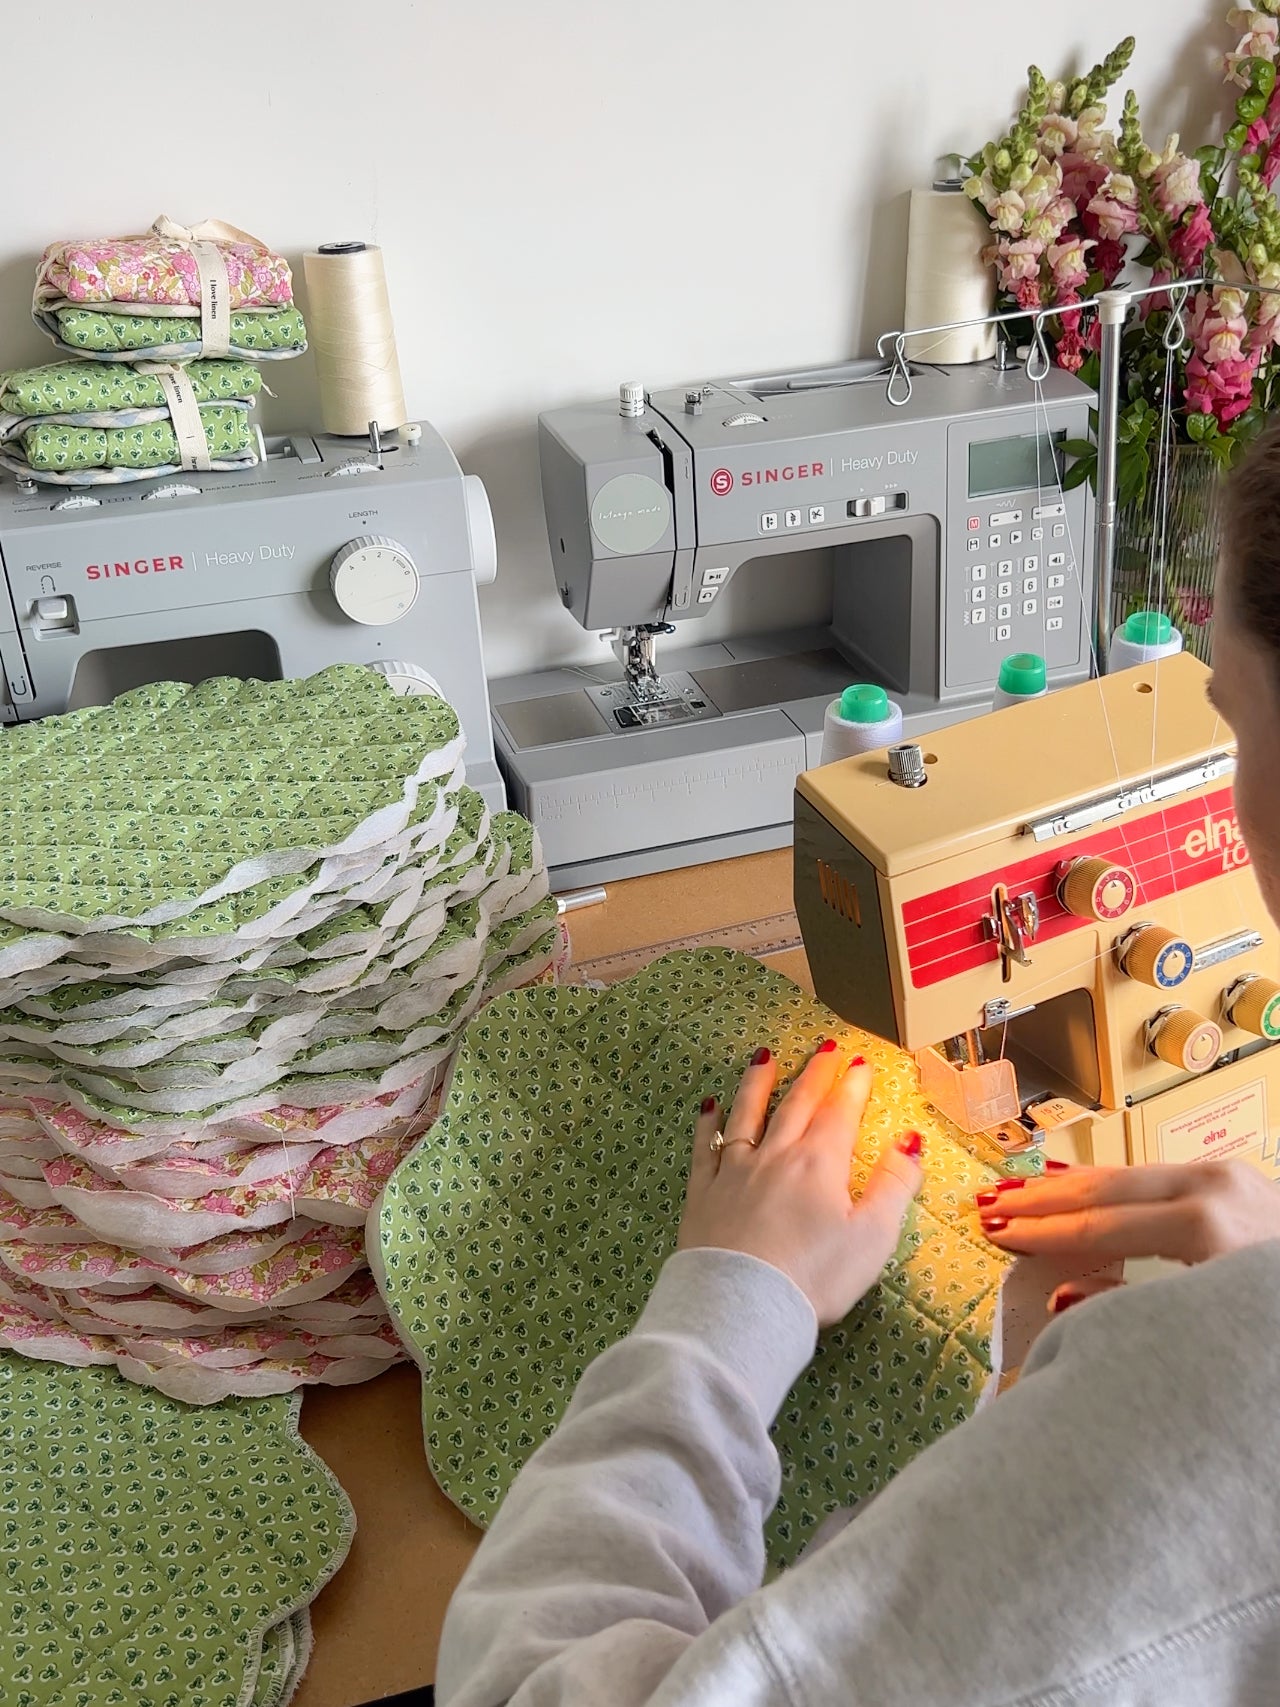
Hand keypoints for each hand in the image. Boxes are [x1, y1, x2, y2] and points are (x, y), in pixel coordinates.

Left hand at [677, 1040, 923, 1327]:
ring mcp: (735, 1171)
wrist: (743, 1305)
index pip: (840, 1113)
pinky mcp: (703, 1193)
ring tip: (763, 1057)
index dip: (853, 1086)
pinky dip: (709, 1124)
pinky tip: (709, 1107)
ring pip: (747, 1114)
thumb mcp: (873, 1236)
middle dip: (815, 1073)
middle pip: (797, 1104)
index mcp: (820, 1164)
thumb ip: (894, 1185)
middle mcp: (776, 1156)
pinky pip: (706, 1147)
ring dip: (758, 1083)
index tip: (861, 1062)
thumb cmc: (815, 1276)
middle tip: (825, 1047)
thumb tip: (910, 1141)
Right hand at [976, 1159, 1279, 1310]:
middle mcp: (1215, 1187)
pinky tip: (1071, 1182)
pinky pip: (1153, 1176)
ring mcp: (1227, 1176)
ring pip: (1127, 1175)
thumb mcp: (1210, 1325)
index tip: (995, 1234)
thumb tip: (1064, 1299)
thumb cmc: (1270, 1319)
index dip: (1043, 1233)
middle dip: (1042, 1200)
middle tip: (986, 1207)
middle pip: (1107, 1190)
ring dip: (1066, 1185)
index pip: (1102, 1227)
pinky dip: (1106, 1182)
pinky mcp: (1234, 1178)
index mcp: (1208, 1225)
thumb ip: (1135, 1309)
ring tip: (1012, 1190)